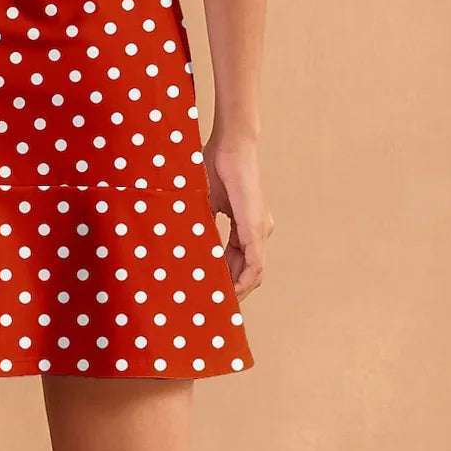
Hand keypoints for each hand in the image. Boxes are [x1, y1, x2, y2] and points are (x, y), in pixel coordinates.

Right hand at [201, 134, 273, 299]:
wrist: (230, 146)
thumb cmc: (215, 166)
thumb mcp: (207, 202)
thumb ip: (204, 223)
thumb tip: (190, 241)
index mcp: (247, 225)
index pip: (241, 261)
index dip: (228, 278)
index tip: (212, 290)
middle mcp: (259, 230)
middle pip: (249, 271)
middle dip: (233, 289)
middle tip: (213, 304)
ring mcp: (260, 229)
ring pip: (254, 272)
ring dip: (238, 288)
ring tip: (219, 302)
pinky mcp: (257, 227)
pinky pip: (255, 263)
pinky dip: (244, 278)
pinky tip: (230, 289)